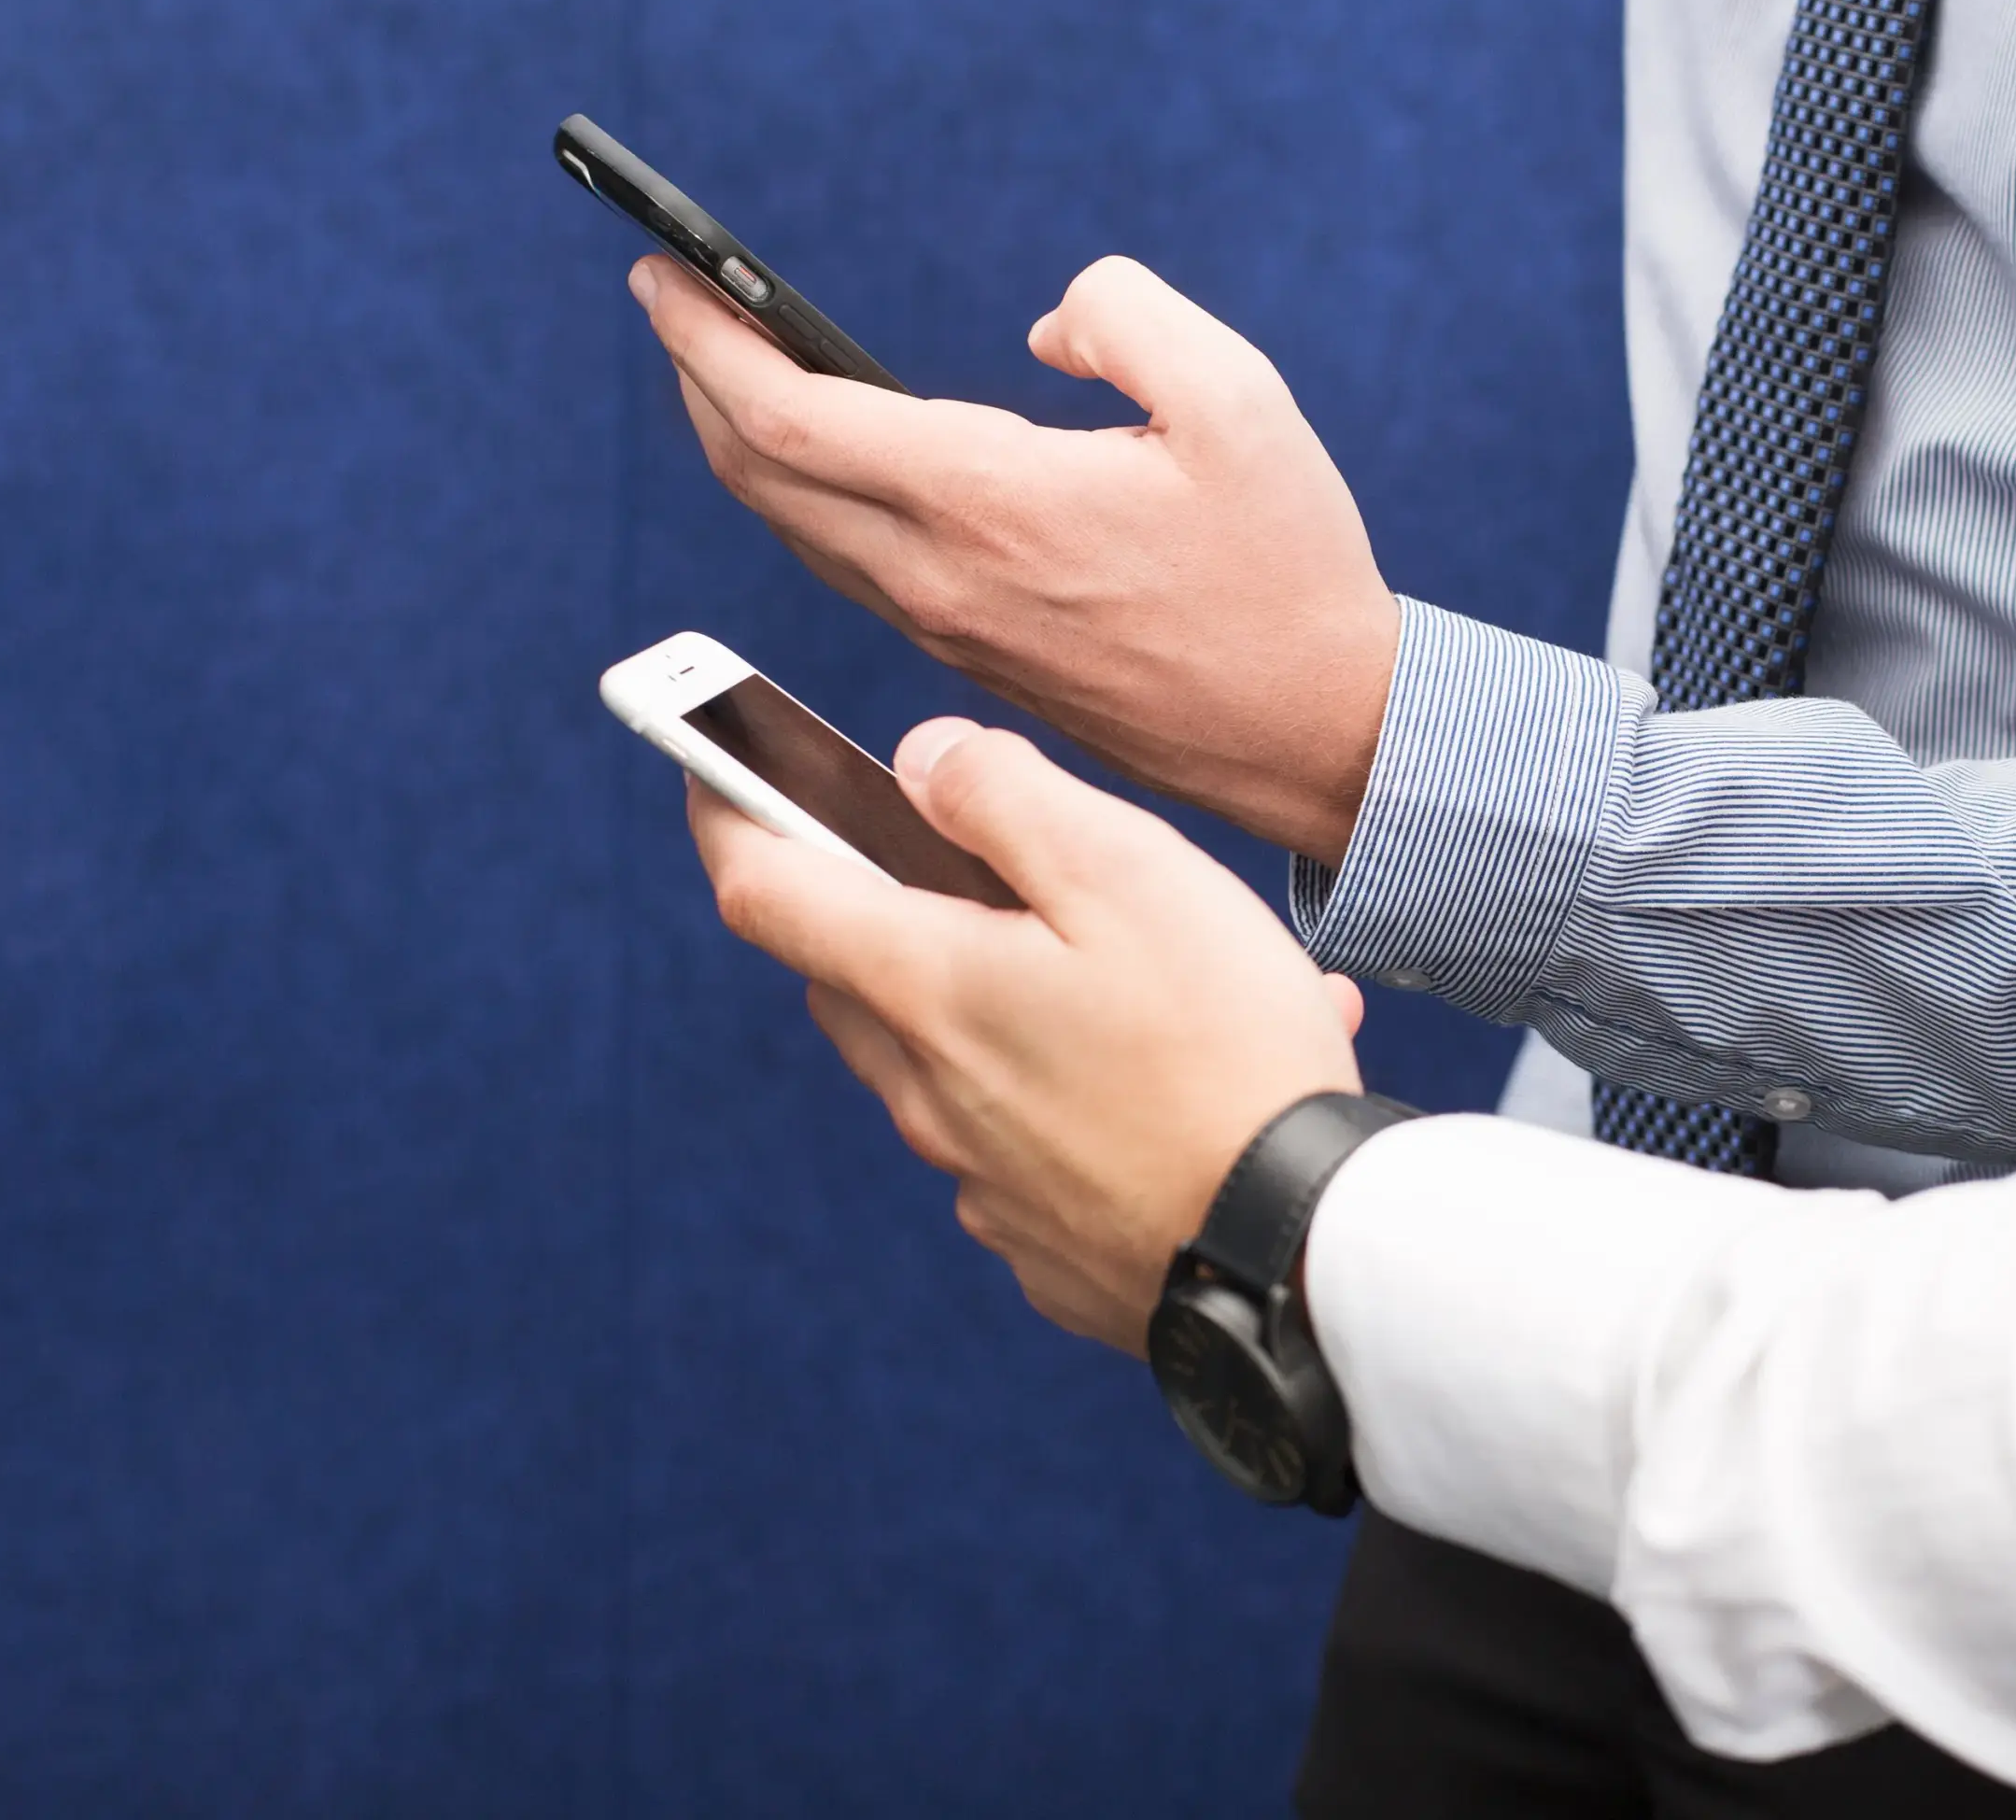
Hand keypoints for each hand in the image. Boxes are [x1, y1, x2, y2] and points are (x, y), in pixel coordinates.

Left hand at [636, 251, 1400, 862]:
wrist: (1315, 731)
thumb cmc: (1286, 565)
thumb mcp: (1238, 397)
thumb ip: (1126, 314)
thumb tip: (1043, 328)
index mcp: (988, 501)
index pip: (787, 417)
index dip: (705, 339)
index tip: (660, 273)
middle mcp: (941, 575)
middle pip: (760, 474)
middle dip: (697, 377)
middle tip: (673, 301)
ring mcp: (949, 627)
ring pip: (795, 525)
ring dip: (742, 440)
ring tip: (727, 364)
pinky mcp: (974, 658)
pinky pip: (845, 565)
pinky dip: (800, 494)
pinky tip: (820, 456)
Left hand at [691, 716, 1366, 1348]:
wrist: (1301, 1254)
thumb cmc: (1223, 1050)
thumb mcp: (1129, 874)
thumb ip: (1007, 799)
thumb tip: (920, 762)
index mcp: (929, 988)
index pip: (766, 890)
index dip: (725, 812)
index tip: (713, 769)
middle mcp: (930, 1093)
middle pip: (858, 978)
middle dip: (890, 909)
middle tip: (978, 865)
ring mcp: (982, 1182)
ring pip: (953, 1060)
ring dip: (1015, 1003)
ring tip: (1166, 979)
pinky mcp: (1045, 1244)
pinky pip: (1030, 1143)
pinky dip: (1080, 1094)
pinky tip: (1191, 1079)